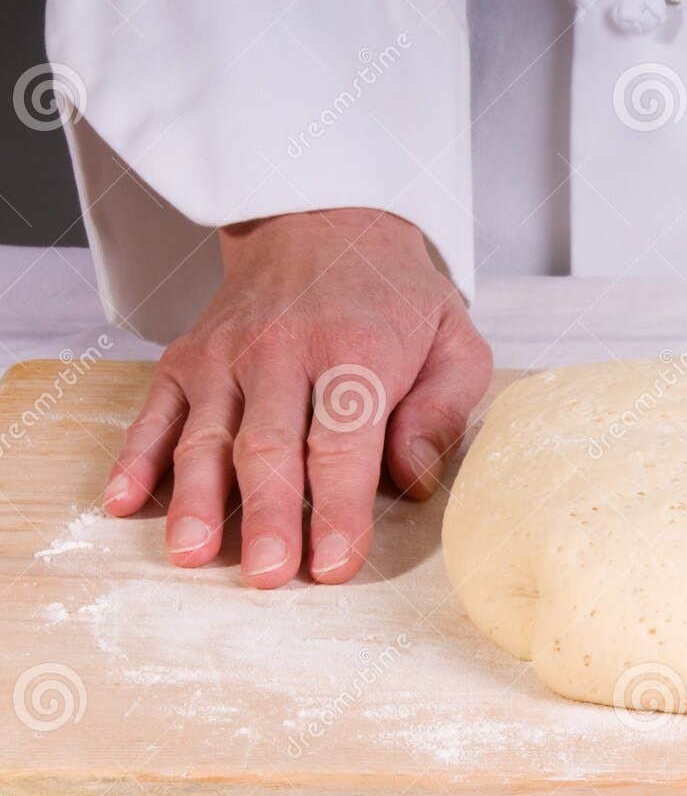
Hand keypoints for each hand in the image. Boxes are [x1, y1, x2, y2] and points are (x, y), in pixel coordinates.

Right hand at [102, 207, 491, 587]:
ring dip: (196, 499)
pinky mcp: (187, 358)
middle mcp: (282, 350)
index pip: (343, 444)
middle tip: (267, 576)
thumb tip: (415, 478)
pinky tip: (124, 503)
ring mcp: (226, 354)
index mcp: (356, 351)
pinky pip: (157, 412)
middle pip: (269, 446)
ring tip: (191, 554)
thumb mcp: (454, 342)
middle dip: (268, 516)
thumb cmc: (397, 299)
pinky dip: (136, 458)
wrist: (325, 220)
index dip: (338, 508)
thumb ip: (441, 411)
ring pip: (206, 435)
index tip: (334, 564)